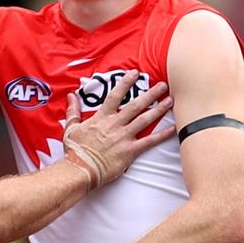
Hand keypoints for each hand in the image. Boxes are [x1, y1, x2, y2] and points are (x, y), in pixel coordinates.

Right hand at [63, 72, 174, 187]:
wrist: (80, 168)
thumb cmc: (75, 150)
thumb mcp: (71, 127)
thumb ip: (73, 111)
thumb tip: (71, 96)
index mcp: (102, 118)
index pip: (115, 95)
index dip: (126, 83)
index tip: (135, 73)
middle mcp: (115, 124)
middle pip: (136, 105)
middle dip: (151, 94)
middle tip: (163, 85)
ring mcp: (124, 137)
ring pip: (145, 119)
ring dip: (159, 109)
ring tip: (170, 101)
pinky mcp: (130, 151)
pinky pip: (149, 141)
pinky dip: (162, 135)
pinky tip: (172, 129)